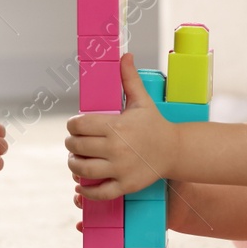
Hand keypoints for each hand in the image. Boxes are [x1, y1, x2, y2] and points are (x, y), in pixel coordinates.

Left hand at [65, 53, 173, 200]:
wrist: (175, 150)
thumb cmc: (155, 124)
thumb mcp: (142, 101)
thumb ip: (129, 78)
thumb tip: (125, 55)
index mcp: (116, 126)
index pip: (79, 125)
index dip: (72, 125)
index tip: (75, 126)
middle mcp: (116, 148)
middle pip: (76, 147)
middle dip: (71, 144)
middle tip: (74, 143)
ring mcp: (120, 168)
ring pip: (83, 169)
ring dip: (74, 165)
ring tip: (75, 160)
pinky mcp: (125, 185)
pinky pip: (99, 192)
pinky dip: (86, 191)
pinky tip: (81, 185)